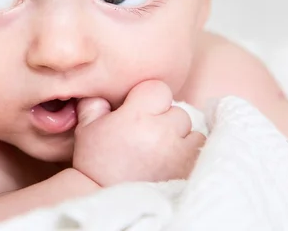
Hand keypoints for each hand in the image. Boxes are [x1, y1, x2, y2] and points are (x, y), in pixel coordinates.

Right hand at [72, 80, 204, 186]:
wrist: (105, 199)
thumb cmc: (96, 161)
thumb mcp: (88, 127)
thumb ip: (96, 101)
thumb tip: (104, 88)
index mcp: (137, 115)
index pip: (159, 89)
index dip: (148, 99)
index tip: (139, 113)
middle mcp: (161, 130)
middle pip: (177, 110)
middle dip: (165, 120)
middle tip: (147, 136)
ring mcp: (178, 151)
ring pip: (192, 130)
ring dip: (180, 137)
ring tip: (159, 151)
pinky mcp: (189, 169)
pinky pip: (199, 150)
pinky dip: (189, 153)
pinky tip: (170, 161)